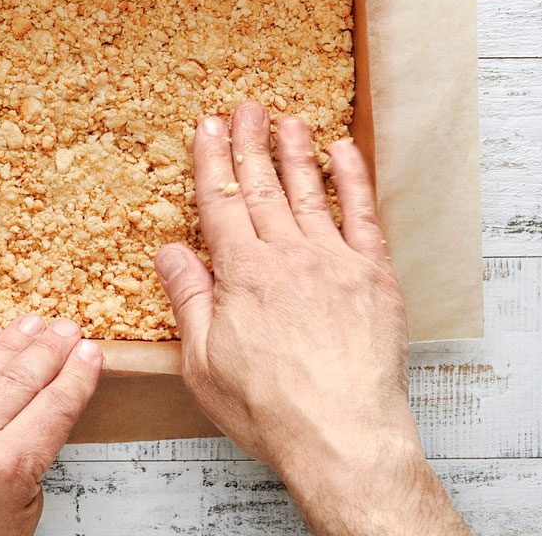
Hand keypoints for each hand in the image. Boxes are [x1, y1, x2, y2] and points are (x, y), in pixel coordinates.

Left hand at [0, 315, 101, 535]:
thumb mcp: (23, 513)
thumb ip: (31, 455)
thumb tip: (47, 399)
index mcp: (2, 472)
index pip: (52, 408)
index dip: (76, 377)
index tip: (91, 355)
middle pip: (16, 383)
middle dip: (47, 352)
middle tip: (68, 329)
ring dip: (9, 345)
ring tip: (32, 324)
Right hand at [155, 101, 468, 535]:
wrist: (342, 435)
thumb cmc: (270, 409)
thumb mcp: (203, 361)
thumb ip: (188, 298)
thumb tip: (169, 252)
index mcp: (242, 274)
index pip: (220, 203)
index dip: (212, 162)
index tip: (208, 128)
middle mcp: (287, 256)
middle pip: (262, 187)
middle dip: (250, 143)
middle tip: (245, 107)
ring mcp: (334, 261)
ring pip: (310, 191)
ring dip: (296, 152)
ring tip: (287, 120)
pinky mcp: (373, 276)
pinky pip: (363, 214)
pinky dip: (354, 180)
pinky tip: (345, 154)